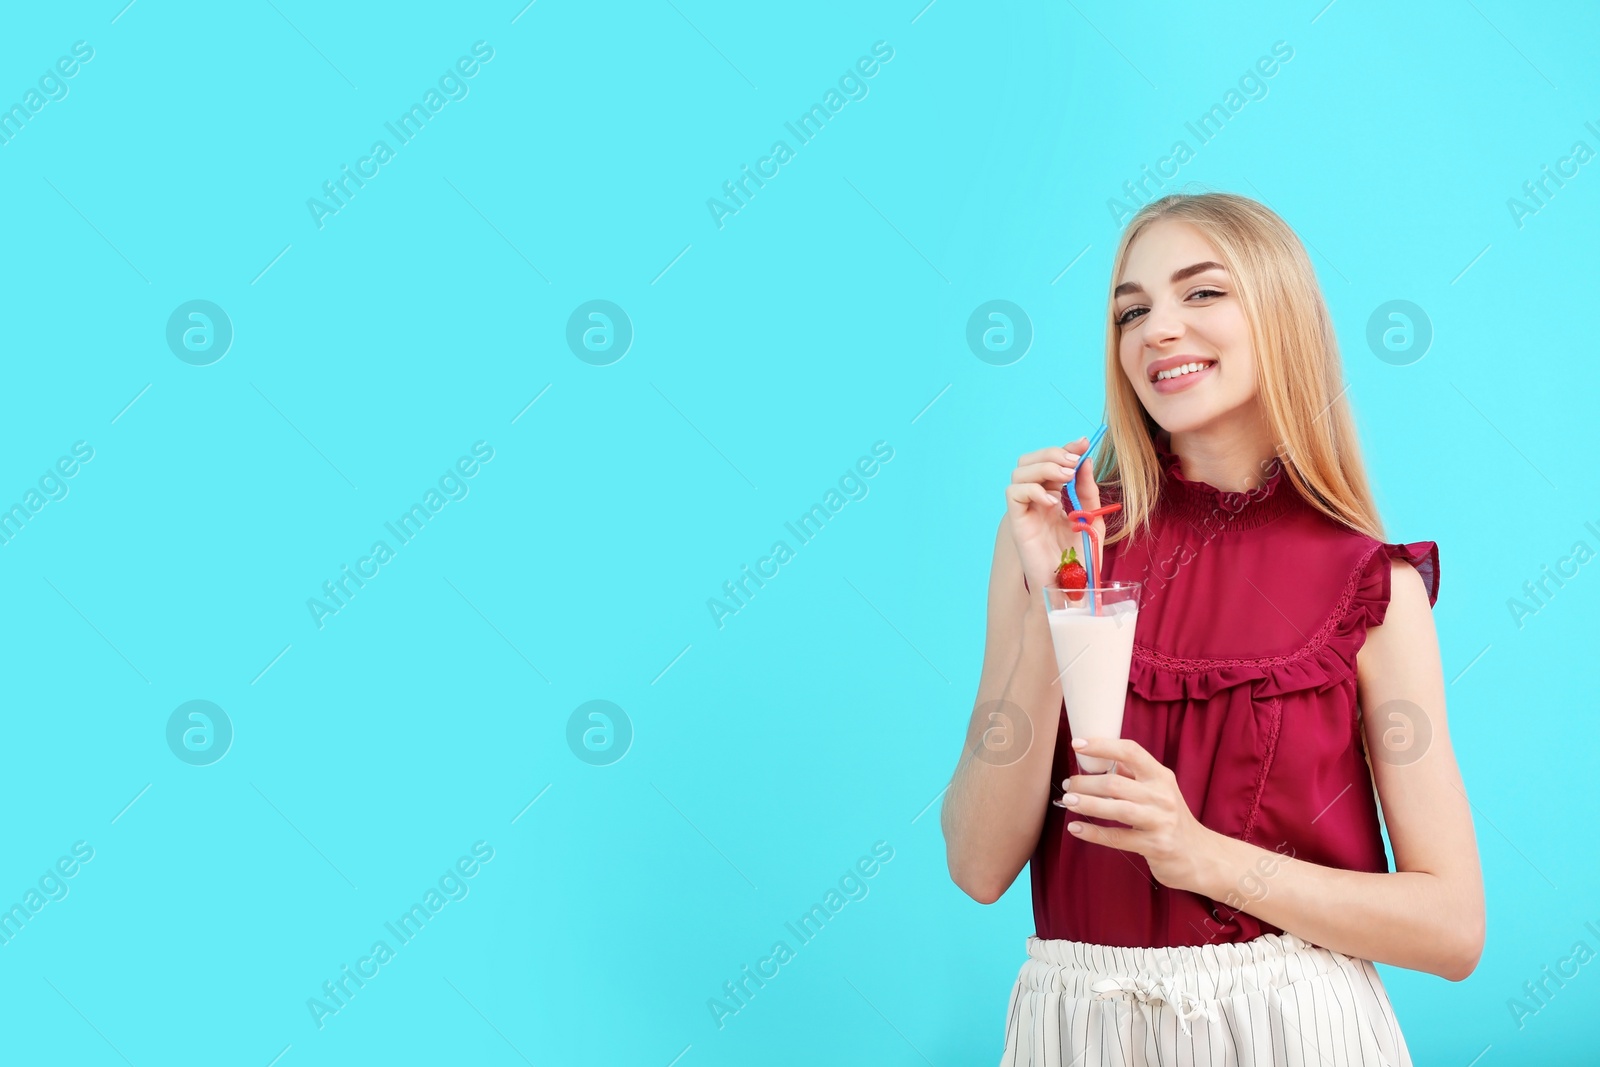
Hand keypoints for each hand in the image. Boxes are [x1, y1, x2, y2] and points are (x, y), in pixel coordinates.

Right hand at [1005, 436, 1104, 589]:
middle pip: (1029, 460)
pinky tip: (1052, 501)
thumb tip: (1085, 460)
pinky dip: (1032, 489)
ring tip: (1065, 479)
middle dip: (1052, 453)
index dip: (1065, 447)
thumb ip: (1087, 489)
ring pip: (1019, 472)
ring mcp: (1025, 511)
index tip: (1084, 443)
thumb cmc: (1082, 558)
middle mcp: (1036, 500)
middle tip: (1073, 463)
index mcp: (1053, 496)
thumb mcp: (1092, 517)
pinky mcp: (1018, 523)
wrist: (1074, 587)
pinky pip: (1013, 493)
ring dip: (1044, 468)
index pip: (1051, 461)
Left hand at [1056, 737, 1215, 892]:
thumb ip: (1134, 775)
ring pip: (1117, 809)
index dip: (1102, 746)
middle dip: (1086, 783)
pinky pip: (1117, 838)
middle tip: (1068, 785)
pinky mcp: (1155, 846)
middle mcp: (1162, 796)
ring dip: (1088, 804)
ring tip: (1068, 802)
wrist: (1201, 856)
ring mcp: (1160, 822)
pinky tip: (1076, 828)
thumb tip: (1100, 758)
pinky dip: (1093, 832)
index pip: (1131, 751)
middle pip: (1116, 783)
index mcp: (1161, 776)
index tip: (1077, 745)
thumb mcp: (1159, 791)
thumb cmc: (1171, 819)